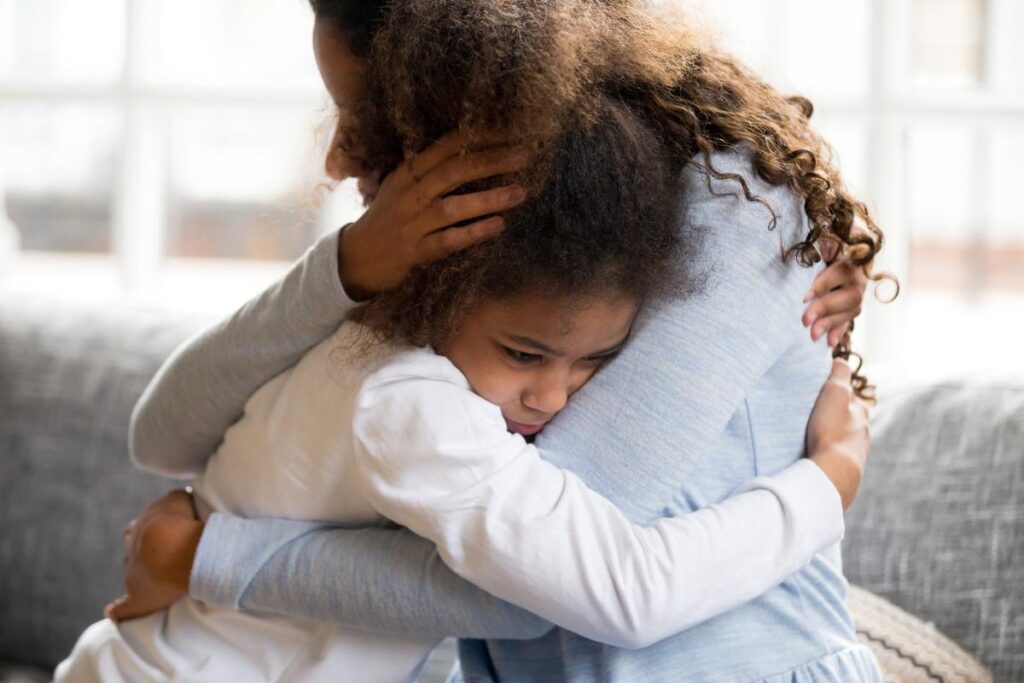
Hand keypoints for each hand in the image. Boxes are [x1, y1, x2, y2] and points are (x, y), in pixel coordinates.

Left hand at [104, 490, 203, 621]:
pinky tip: (113, 613)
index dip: (149, 532)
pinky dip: (119, 611)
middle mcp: (132, 551)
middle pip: (133, 552)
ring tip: (155, 582)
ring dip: (139, 577)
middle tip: (159, 557)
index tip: (160, 534)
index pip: (138, 529)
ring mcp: (132, 575)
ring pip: (130, 575)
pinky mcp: (138, 599)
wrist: (171, 550)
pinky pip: (124, 608)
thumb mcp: (179, 501)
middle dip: (142, 554)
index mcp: (141, 528)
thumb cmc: (179, 524)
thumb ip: (175, 500)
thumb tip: (179, 499)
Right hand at [337, 129, 529, 299]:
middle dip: (492, 161)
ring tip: (521, 192)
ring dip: (490, 198)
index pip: (447, 146)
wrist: (355, 258)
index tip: (510, 131)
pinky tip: (499, 225)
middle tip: (526, 156)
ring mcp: (411, 224)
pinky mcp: (415, 252)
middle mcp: (409, 194)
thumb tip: (468, 149)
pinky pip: (449, 240)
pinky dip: (475, 232)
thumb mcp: (400, 187)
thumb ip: (427, 170)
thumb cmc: (386, 219)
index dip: (479, 136)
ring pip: (453, 206)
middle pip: (454, 171)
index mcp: (407, 173)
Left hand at [802, 258, 868, 347]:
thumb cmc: (830, 256)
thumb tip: (814, 275)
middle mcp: (859, 281)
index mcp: (851, 263)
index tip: (805, 298)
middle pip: (848, 297)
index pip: (838, 273)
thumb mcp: (828, 252)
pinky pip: (849, 321)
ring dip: (830, 324)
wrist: (851, 263)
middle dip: (825, 309)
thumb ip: (825, 254)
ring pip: (850, 312)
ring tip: (813, 335)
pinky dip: (838, 332)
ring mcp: (859, 296)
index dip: (822, 285)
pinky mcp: (855, 308)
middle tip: (805, 321)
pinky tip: (829, 342)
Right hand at [806, 359, 870, 509]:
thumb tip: (840, 360)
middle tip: (811, 414)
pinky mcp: (847, 470)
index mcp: (861, 412)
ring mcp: (856, 452)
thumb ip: (839, 374)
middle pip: (847, 417)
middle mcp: (863, 431)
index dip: (833, 391)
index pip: (848, 395)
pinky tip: (817, 453)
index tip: (817, 392)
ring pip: (843, 437)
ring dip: (830, 434)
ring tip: (812, 435)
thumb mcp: (835, 393)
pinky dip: (828, 450)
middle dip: (832, 414)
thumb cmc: (833, 431)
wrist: (834, 473)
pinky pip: (836, 455)